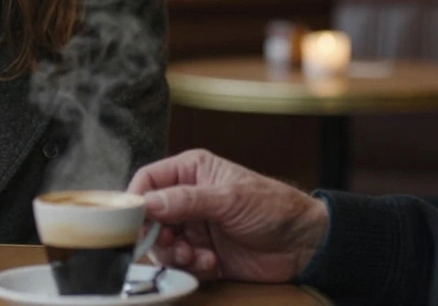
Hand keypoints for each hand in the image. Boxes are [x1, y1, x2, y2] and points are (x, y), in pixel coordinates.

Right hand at [127, 149, 328, 282]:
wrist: (303, 244)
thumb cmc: (273, 207)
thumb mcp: (229, 198)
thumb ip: (186, 200)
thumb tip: (148, 202)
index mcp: (192, 171)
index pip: (148, 180)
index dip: (137, 200)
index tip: (134, 220)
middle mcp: (188, 198)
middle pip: (149, 217)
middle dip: (157, 234)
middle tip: (171, 243)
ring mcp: (194, 227)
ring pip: (161, 244)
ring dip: (175, 254)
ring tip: (197, 255)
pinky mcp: (202, 253)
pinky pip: (180, 264)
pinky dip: (191, 266)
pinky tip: (212, 263)